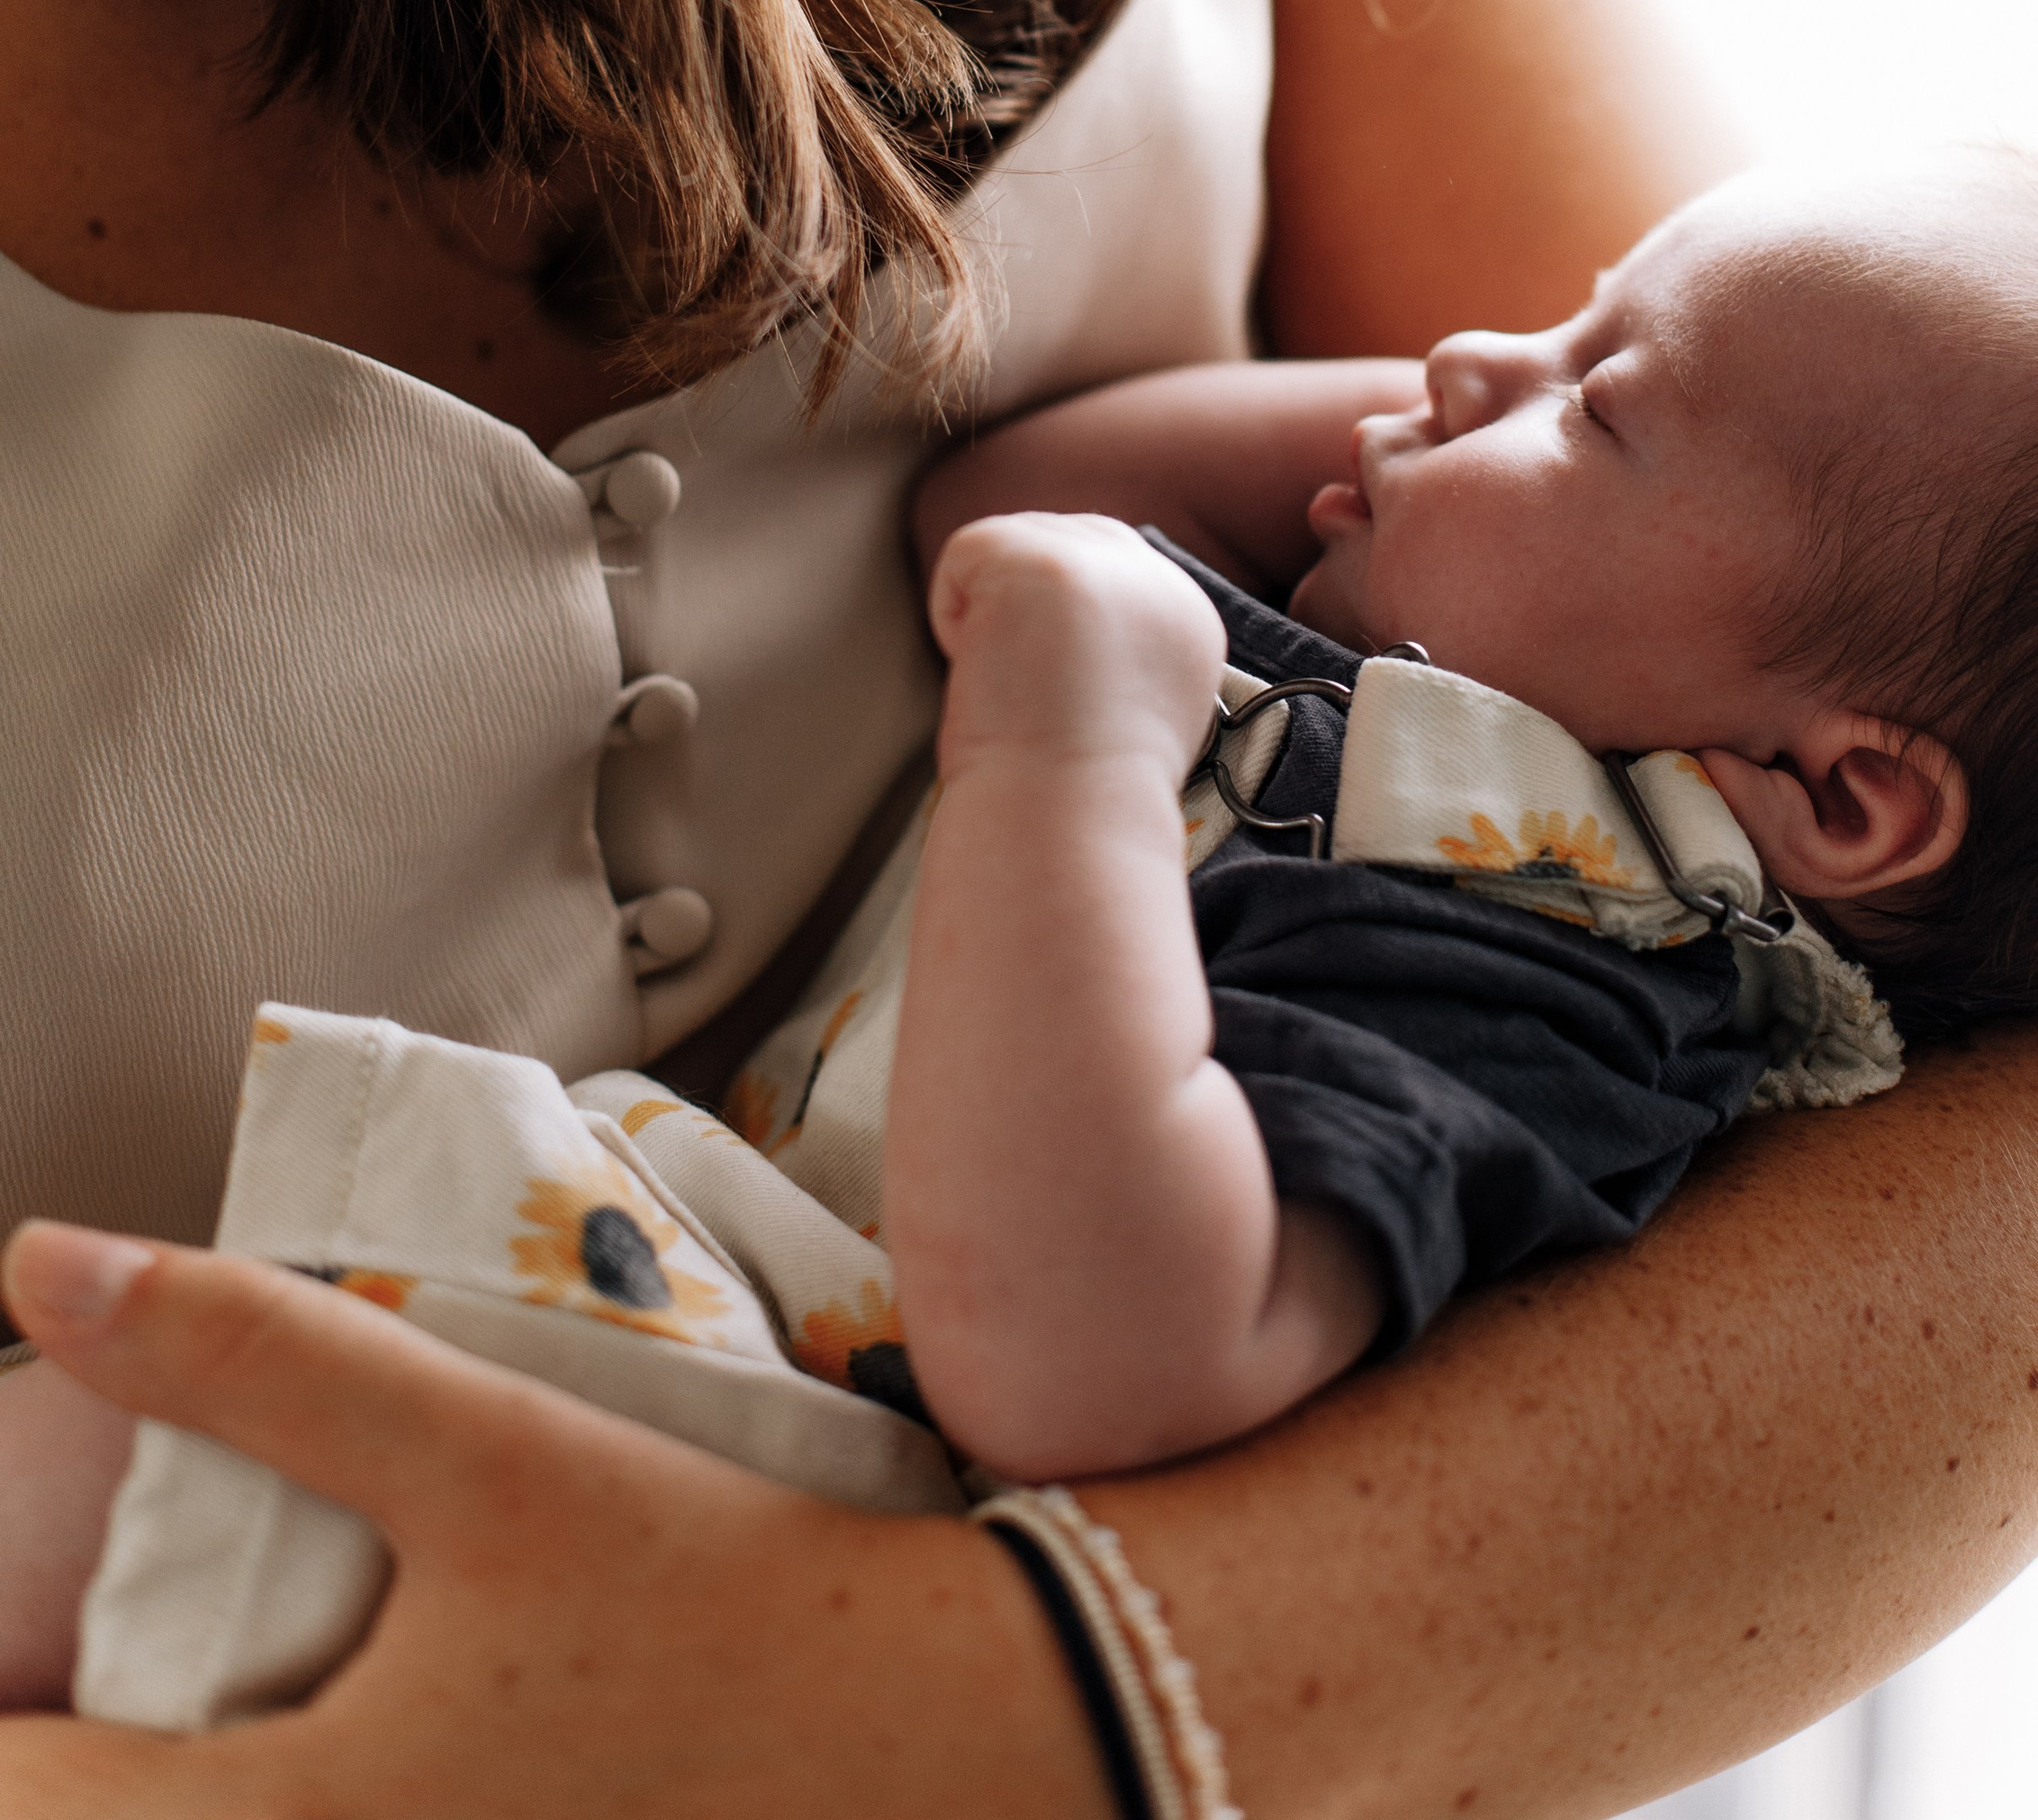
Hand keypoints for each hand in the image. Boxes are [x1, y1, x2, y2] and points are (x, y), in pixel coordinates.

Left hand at [0, 1223, 1103, 1816]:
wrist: (953, 1744)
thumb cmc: (723, 1594)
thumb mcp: (492, 1454)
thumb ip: (259, 1360)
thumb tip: (44, 1262)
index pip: (17, 1806)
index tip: (3, 1642)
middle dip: (52, 1758)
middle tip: (62, 1667)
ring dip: (136, 1793)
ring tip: (142, 1725)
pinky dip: (243, 1812)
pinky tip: (270, 1766)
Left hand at [928, 510, 1227, 785]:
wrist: (1065, 823)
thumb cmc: (1077, 797)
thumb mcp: (1133, 707)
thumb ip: (1117, 646)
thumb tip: (1053, 619)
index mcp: (1189, 619)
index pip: (1110, 567)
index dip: (1059, 619)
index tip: (1057, 694)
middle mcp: (1158, 578)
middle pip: (1062, 539)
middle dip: (1025, 605)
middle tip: (1032, 692)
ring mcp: (1100, 560)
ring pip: (1010, 548)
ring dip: (991, 617)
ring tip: (1018, 686)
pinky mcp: (1040, 556)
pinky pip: (965, 555)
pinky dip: (954, 617)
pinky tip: (991, 671)